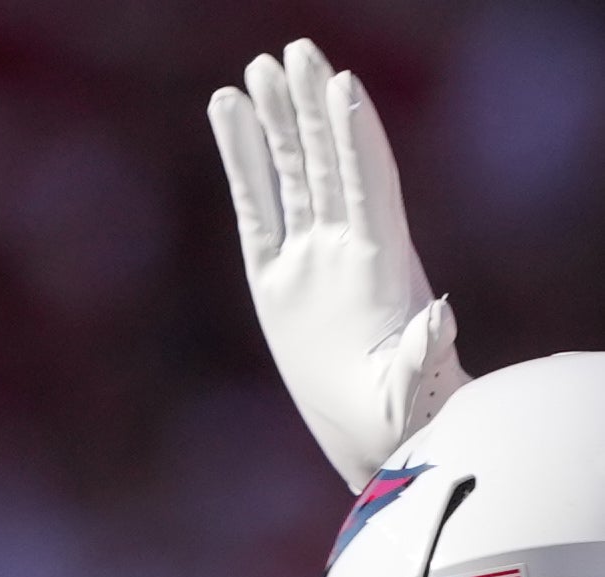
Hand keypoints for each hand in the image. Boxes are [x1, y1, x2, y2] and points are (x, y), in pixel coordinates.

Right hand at [210, 40, 465, 491]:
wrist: (380, 435)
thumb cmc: (399, 416)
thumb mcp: (412, 388)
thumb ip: (422, 357)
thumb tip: (439, 321)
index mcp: (379, 266)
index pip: (367, 185)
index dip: (354, 137)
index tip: (339, 86)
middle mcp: (343, 248)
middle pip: (327, 161)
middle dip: (309, 108)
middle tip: (292, 51)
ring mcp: (308, 257)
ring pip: (291, 173)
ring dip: (276, 120)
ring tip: (256, 68)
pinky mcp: (273, 276)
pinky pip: (255, 207)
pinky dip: (241, 161)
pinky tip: (227, 114)